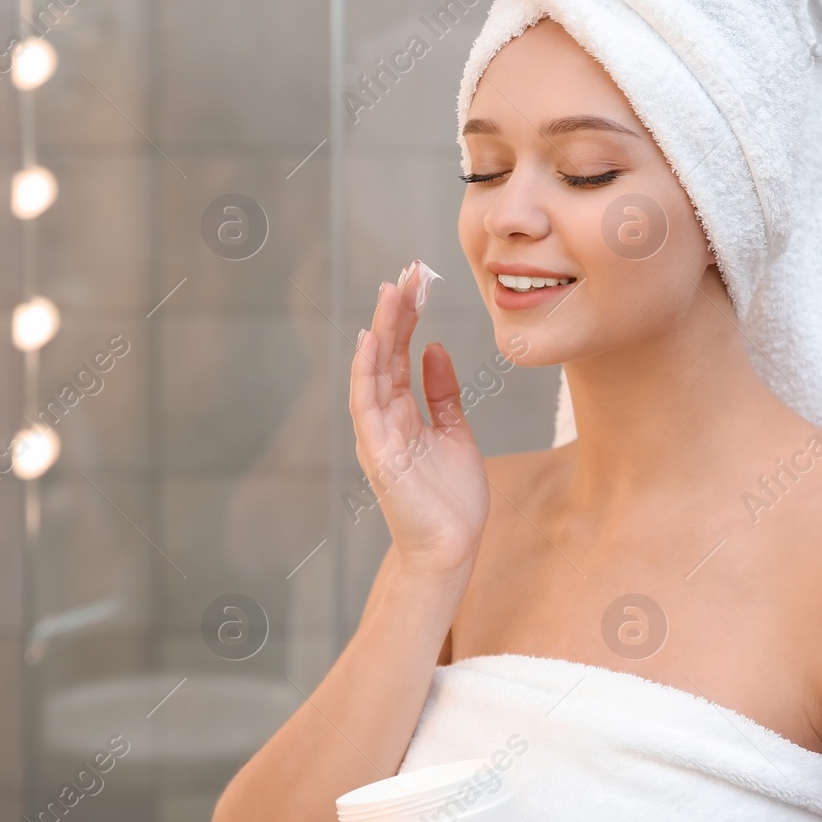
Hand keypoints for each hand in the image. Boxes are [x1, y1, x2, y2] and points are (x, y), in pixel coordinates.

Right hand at [349, 262, 489, 576]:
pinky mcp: (379, 455)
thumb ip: (442, 392)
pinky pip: (366, 407)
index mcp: (403, 412)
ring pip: (372, 373)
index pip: (400, 353)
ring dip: (380, 332)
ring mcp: (378, 435)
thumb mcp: (454, 433)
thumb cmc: (451, 498)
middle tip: (406, 273)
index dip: (407, 316)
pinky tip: (372, 342)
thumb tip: (435, 348)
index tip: (418, 280)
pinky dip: (366, 373)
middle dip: (394, 313)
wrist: (452, 548)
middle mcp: (385, 419)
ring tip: (390, 294)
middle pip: (385, 355)